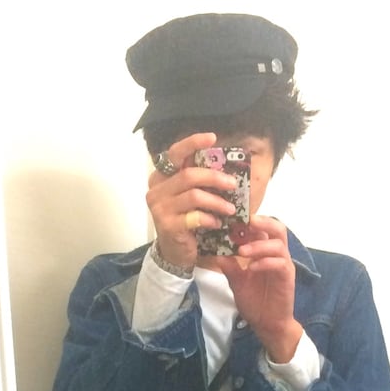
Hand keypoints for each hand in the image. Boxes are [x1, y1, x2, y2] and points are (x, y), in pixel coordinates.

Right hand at [146, 133, 239, 272]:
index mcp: (161, 177)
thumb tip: (225, 165)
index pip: (174, 153)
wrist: (174, 253)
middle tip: (233, 184)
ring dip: (217, 201)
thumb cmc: (185, 221)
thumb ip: (198, 181)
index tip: (213, 137)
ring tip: (230, 209)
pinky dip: (210, 219)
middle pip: (189, 175)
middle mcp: (156, 189)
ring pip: (194, 196)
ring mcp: (160, 208)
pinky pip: (195, 217)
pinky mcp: (168, 226)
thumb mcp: (190, 197)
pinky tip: (217, 223)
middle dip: (215, 177)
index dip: (193, 143)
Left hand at [217, 216, 302, 363]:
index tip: (231, 222)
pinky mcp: (287, 277)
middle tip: (243, 223)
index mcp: (265, 252)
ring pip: (278, 244)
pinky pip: (280, 263)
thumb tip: (216, 249)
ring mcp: (284, 265)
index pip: (261, 229)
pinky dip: (265, 262)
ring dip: (259, 245)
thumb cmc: (255, 302)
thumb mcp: (236, 281)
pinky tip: (251, 268)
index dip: (247, 223)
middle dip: (261, 222)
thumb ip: (229, 265)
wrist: (267, 324)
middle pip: (277, 228)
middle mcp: (277, 255)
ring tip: (241, 251)